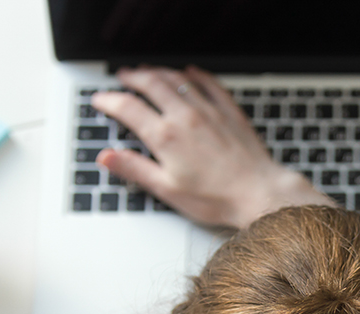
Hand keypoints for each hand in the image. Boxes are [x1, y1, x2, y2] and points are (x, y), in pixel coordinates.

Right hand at [91, 66, 330, 227]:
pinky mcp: (229, 112)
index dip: (109, 101)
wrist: (258, 193)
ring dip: (159, 71)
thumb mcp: (167, 190)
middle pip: (151, 84)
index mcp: (165, 137)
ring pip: (177, 79)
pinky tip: (190, 72)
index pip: (128, 108)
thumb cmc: (216, 198)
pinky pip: (210, 84)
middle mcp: (185, 117)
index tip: (101, 100)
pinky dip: (196, 75)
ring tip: (148, 71)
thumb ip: (135, 169)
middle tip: (123, 76)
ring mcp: (209, 111)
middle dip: (132, 77)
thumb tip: (107, 158)